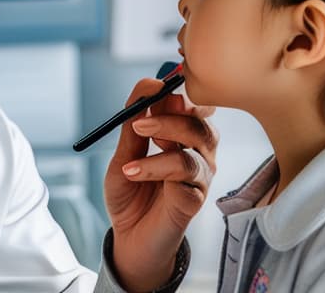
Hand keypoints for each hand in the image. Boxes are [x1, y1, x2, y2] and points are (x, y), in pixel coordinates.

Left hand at [104, 78, 216, 291]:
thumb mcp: (123, 154)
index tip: (154, 87)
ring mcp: (201, 174)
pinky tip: (131, 172)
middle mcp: (198, 152)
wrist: (129, 238)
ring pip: (195, 141)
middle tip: (141, 116)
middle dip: (171, 111)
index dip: (177, 91)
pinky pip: (183, 172)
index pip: (192, 104)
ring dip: (163, 134)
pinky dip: (154, 167)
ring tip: (133, 143)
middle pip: (199, 119)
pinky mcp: (196, 197)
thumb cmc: (130, 194)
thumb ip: (134, 125)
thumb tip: (146, 86)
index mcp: (183, 137)